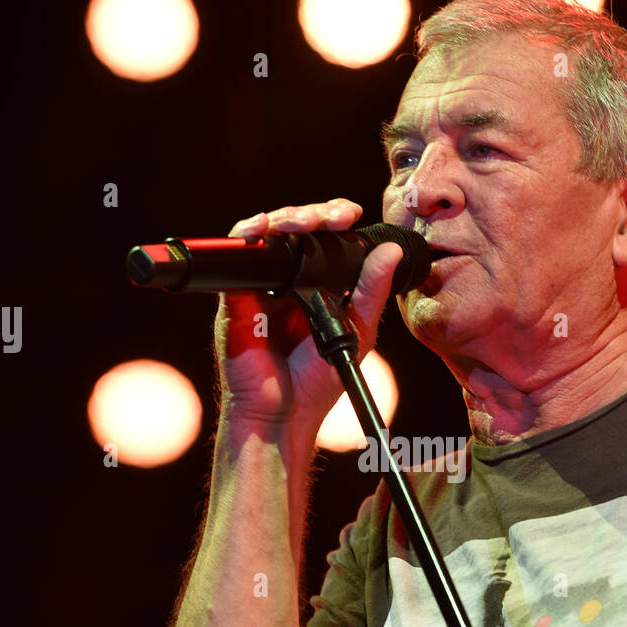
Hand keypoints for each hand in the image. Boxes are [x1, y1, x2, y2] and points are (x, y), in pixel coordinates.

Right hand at [215, 198, 403, 423]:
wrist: (283, 412)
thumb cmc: (317, 381)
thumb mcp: (357, 331)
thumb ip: (371, 291)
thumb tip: (391, 251)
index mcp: (317, 284)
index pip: (324, 236)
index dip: (334, 217)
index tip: (350, 215)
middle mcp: (288, 279)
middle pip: (295, 226)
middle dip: (312, 213)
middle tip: (330, 218)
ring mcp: (261, 285)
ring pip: (266, 232)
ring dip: (284, 217)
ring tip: (300, 222)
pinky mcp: (236, 297)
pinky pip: (237, 258)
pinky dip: (246, 237)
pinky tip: (261, 230)